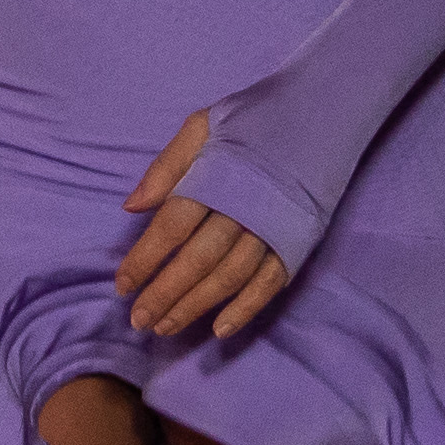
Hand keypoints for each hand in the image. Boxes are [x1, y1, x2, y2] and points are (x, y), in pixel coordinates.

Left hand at [117, 112, 292, 339]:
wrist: (322, 114)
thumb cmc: (254, 119)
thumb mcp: (202, 125)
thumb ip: (167, 166)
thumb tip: (131, 206)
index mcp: (215, 180)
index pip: (170, 228)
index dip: (144, 260)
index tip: (122, 286)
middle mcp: (243, 209)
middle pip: (197, 261)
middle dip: (165, 294)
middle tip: (139, 320)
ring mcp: (274, 229)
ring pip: (230, 278)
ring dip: (197, 306)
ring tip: (167, 327)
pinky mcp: (298, 241)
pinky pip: (270, 283)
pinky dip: (246, 308)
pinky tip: (221, 329)